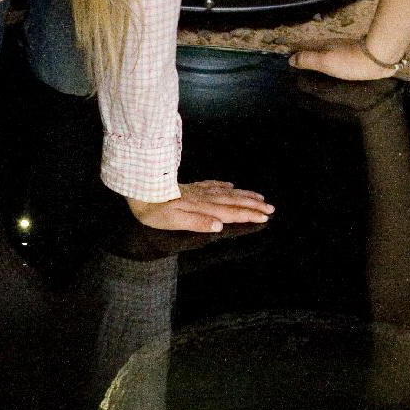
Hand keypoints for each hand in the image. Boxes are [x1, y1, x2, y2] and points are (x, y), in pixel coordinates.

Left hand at [128, 180, 272, 234]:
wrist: (139, 188)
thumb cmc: (153, 210)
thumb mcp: (173, 221)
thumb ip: (197, 222)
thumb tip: (220, 224)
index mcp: (201, 208)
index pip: (230, 213)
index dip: (248, 215)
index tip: (265, 217)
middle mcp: (203, 198)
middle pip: (233, 201)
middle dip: (253, 205)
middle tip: (270, 207)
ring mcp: (197, 191)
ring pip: (226, 192)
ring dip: (244, 195)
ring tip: (258, 196)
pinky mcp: (189, 187)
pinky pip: (211, 185)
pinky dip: (224, 186)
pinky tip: (230, 185)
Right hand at [290, 38, 399, 80]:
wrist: (379, 57)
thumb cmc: (350, 61)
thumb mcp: (325, 62)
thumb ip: (308, 60)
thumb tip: (291, 59)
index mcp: (322, 45)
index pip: (303, 46)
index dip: (293, 49)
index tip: (284, 52)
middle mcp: (331, 44)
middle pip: (313, 46)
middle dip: (303, 50)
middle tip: (294, 58)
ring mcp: (344, 47)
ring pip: (324, 49)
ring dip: (315, 53)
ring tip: (310, 61)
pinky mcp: (355, 53)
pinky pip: (335, 54)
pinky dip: (327, 57)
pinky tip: (331, 63)